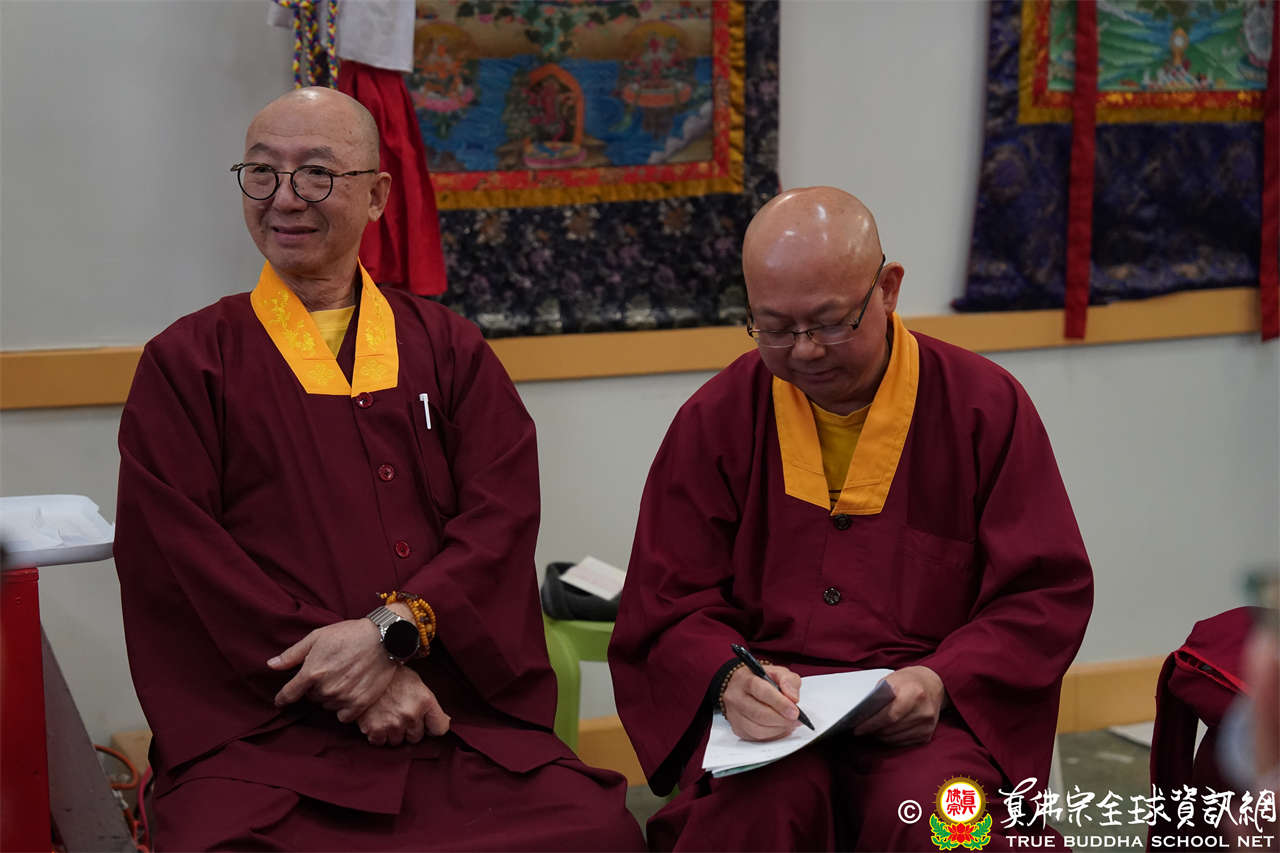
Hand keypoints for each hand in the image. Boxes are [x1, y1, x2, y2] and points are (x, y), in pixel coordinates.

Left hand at [268, 617, 396, 721]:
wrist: (384, 638)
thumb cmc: (349, 634)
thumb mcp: (318, 637)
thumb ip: (293, 654)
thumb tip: (271, 665)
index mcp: (311, 672)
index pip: (288, 694)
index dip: (283, 698)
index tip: (282, 700)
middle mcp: (325, 688)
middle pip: (311, 698)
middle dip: (316, 688)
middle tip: (330, 672)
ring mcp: (343, 698)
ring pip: (327, 706)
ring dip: (331, 696)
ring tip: (344, 679)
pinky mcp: (359, 704)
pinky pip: (343, 716)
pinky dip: (344, 708)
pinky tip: (351, 693)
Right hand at [356, 666, 450, 746]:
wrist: (364, 670)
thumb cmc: (391, 675)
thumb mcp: (416, 683)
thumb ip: (428, 704)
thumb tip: (445, 719)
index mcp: (425, 701)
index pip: (440, 728)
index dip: (432, 727)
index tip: (426, 724)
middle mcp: (411, 714)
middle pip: (416, 737)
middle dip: (410, 729)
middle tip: (399, 714)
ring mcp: (393, 723)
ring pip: (397, 741)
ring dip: (393, 732)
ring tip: (386, 715)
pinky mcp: (374, 730)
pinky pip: (380, 742)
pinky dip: (377, 734)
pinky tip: (375, 719)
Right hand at [722, 663, 802, 741]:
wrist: (741, 687)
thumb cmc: (761, 680)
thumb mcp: (777, 672)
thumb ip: (788, 681)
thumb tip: (793, 698)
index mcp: (745, 679)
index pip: (761, 691)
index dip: (780, 703)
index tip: (795, 712)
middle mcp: (736, 697)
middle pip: (759, 714)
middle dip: (782, 719)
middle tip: (797, 720)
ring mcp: (734, 715)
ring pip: (757, 729)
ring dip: (778, 729)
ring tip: (790, 723)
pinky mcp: (737, 729)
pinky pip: (757, 738)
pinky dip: (772, 735)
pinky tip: (780, 728)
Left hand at [853, 665, 946, 745]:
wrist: (932, 685)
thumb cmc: (908, 681)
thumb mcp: (892, 680)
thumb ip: (879, 696)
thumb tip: (863, 714)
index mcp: (914, 693)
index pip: (889, 715)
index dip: (872, 724)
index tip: (858, 728)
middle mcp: (924, 711)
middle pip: (891, 728)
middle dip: (873, 731)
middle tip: (861, 730)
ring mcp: (927, 724)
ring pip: (895, 738)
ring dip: (880, 736)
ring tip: (871, 731)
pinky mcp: (927, 734)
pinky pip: (903, 742)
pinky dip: (890, 739)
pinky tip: (884, 733)